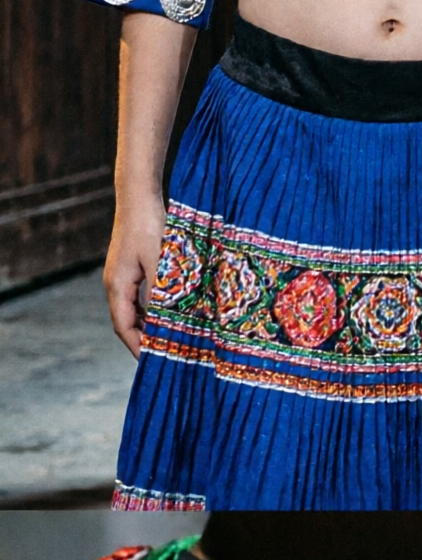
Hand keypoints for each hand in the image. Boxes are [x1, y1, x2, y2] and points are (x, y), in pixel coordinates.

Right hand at [104, 193, 165, 358]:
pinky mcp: (131, 267)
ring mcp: (122, 275)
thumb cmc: (150, 227)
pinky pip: (138, 296)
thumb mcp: (160, 262)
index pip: (123, 326)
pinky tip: (167, 312)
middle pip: (126, 321)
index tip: (151, 361)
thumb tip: (163, 320)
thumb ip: (161, 292)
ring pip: (133, 309)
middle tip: (164, 355)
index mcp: (117, 286)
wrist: (139, 198)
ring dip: (147, 325)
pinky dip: (151, 309)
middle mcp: (115, 284)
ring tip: (168, 339)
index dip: (136, 345)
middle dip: (142, 339)